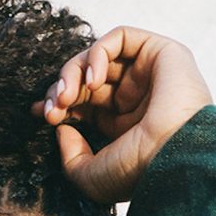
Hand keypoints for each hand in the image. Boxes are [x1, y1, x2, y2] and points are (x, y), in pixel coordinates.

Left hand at [33, 27, 212, 203]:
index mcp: (124, 125)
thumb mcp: (91, 178)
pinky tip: (92, 81)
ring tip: (66, 96)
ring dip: (74, 72)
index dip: (59, 103)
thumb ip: (70, 156)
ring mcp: (149, 74)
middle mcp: (137, 97)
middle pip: (87, 79)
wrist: (174, 158)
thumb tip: (62, 128)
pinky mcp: (160, 52)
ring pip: (98, 56)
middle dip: (62, 89)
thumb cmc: (138, 174)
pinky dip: (96, 54)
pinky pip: (119, 38)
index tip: (42, 113)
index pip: (85, 103)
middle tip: (52, 109)